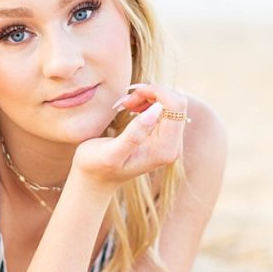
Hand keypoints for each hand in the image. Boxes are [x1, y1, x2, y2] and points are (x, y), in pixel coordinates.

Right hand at [72, 80, 187, 187]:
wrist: (95, 179)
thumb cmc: (96, 166)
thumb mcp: (110, 152)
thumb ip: (134, 134)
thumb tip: (157, 110)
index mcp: (164, 150)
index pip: (176, 107)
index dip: (157, 92)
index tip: (132, 93)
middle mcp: (173, 146)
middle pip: (177, 103)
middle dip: (152, 94)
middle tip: (126, 101)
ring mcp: (170, 142)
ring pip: (171, 104)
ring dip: (149, 97)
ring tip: (126, 105)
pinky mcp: (163, 137)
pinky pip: (165, 110)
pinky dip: (149, 102)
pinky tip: (132, 109)